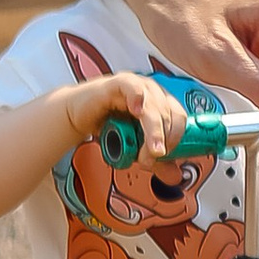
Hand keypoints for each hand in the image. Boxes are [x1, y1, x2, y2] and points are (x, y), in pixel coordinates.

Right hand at [68, 69, 184, 154]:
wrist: (78, 116)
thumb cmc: (108, 125)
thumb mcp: (134, 147)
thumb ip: (155, 161)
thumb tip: (175, 175)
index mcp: (163, 104)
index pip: (181, 120)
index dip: (176, 141)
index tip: (165, 158)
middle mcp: (153, 93)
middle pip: (169, 116)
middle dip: (161, 142)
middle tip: (148, 159)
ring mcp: (138, 86)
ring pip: (154, 107)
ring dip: (152, 132)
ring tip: (143, 151)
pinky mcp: (118, 83)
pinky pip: (133, 87)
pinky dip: (137, 98)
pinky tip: (136, 110)